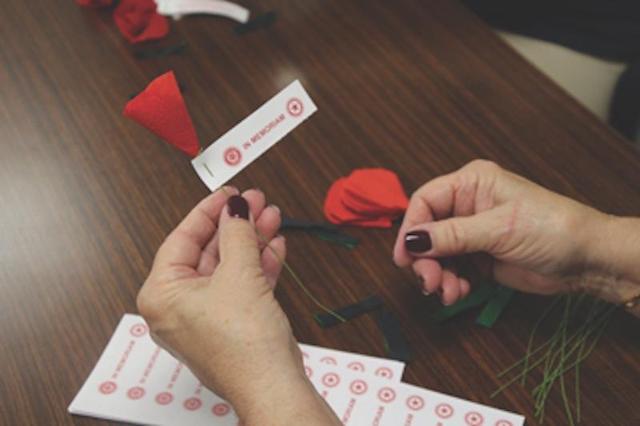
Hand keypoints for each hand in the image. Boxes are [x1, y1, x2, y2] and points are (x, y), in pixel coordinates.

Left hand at [137, 188, 338, 424]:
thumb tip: (236, 207)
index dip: (208, 212)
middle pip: (208, 252)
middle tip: (255, 202)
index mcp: (162, 295)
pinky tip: (275, 245)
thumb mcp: (239, 273)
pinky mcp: (229, 324)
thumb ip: (237, 232)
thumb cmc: (243, 343)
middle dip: (236, 225)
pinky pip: (240, 286)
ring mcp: (204, 317)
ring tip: (271, 217)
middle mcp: (177, 307)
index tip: (228, 194)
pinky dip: (258, 266)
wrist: (272, 384)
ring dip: (252, 242)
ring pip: (228, 267)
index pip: (182, 239)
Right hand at [393, 160, 606, 304]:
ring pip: (435, 255)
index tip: (405, 256)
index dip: (411, 229)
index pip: (425, 201)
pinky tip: (460, 292)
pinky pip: (451, 270)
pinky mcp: (478, 257)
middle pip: (426, 232)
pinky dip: (450, 283)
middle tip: (429, 282)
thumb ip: (453, 235)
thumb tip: (413, 240)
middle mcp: (467, 205)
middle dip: (425, 260)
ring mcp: (471, 233)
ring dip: (437, 276)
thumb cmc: (552, 227)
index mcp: (471, 183)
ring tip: (449, 292)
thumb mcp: (499, 228)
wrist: (586, 260)